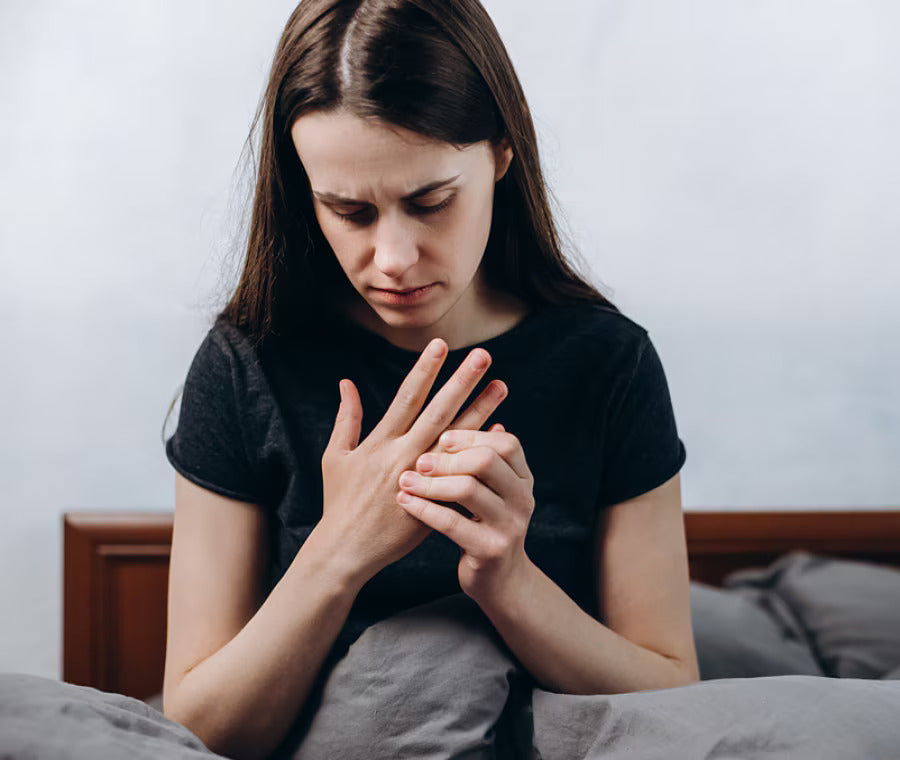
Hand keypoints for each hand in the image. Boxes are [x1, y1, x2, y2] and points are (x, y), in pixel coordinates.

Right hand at [318, 339, 506, 580]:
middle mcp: (404, 456)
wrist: (347, 551)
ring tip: (502, 386)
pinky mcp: (436, 501)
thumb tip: (346, 383)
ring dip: (481, 411)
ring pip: (457, 438)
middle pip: (439, 412)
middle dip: (461, 382)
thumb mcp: (336, 458)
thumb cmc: (340, 502)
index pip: (407, 398)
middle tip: (484, 356)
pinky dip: (481, 450)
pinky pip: (465, 470)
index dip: (425, 370)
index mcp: (380, 443)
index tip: (441, 345)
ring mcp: (422, 479)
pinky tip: (501, 433)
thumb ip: (346, 419)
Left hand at [395, 424, 535, 600]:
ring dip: (431, 483)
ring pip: (468, 490)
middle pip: (487, 461)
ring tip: (405, 481)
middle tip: (419, 461)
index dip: (472, 435)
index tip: (441, 436)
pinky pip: (452, 523)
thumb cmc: (484, 525)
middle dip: (448, 457)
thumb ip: (484, 460)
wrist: (499, 581)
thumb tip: (481, 417)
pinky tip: (404, 501)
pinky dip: (424, 509)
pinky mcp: (490, 550)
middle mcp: (522, 499)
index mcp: (522, 478)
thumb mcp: (491, 491)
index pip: (506, 444)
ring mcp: (510, 525)